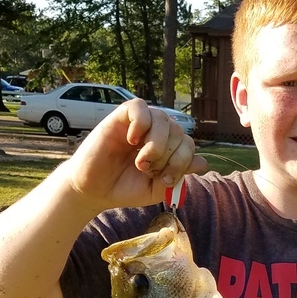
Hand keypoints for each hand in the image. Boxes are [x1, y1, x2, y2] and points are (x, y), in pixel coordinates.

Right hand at [62, 99, 206, 210]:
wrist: (94, 190)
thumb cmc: (125, 188)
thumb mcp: (156, 189)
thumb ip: (178, 176)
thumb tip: (202, 163)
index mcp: (167, 148)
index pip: (188, 144)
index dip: (182, 162)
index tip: (165, 179)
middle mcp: (156, 133)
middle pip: (178, 131)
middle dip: (168, 156)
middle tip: (148, 171)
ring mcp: (139, 124)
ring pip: (163, 119)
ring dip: (156, 144)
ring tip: (140, 162)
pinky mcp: (120, 117)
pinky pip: (140, 107)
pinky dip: (141, 124)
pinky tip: (132, 141)